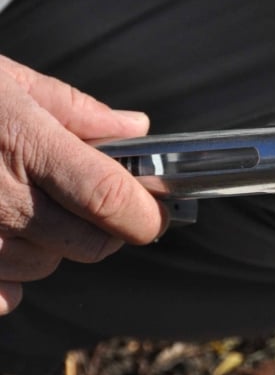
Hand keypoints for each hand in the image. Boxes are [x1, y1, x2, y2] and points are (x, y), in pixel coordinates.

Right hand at [0, 56, 167, 313]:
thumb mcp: (8, 82)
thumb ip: (77, 110)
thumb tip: (134, 128)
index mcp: (26, 146)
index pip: (110, 198)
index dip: (147, 214)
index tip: (159, 213)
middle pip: (88, 243)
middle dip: (107, 229)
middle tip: (94, 202)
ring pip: (47, 265)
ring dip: (54, 245)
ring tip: (29, 205)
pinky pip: (1, 293)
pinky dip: (12, 276)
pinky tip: (1, 239)